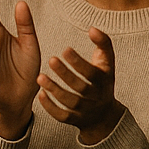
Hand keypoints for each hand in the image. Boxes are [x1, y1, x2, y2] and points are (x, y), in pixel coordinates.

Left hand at [36, 27, 123, 144]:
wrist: (104, 114)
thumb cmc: (103, 80)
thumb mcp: (107, 62)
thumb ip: (103, 43)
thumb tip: (92, 28)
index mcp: (105, 80)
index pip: (93, 73)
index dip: (79, 62)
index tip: (65, 49)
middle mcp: (97, 96)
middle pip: (81, 87)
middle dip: (66, 74)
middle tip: (51, 59)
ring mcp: (86, 110)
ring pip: (70, 102)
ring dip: (55, 90)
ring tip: (40, 77)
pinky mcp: (75, 120)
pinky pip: (62, 116)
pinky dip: (50, 107)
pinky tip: (40, 94)